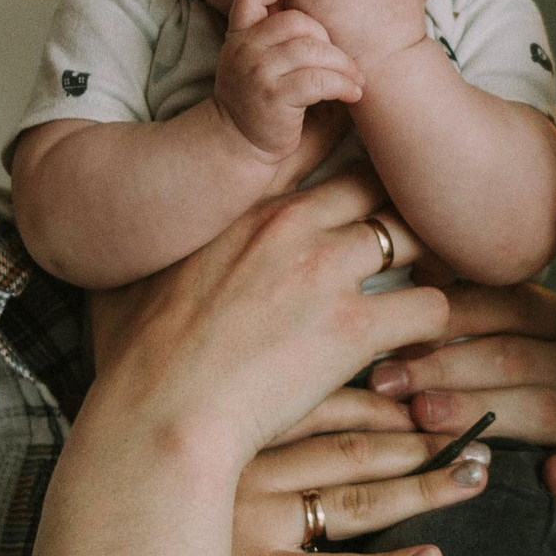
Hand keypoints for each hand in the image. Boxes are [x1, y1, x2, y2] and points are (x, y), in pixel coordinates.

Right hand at [84, 172, 442, 465]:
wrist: (157, 416)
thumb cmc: (137, 359)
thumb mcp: (132, 278)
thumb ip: (150, 243)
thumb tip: (121, 228)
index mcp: (244, 206)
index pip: (313, 139)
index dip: (349, 141)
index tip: (369, 156)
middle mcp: (291, 224)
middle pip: (378, 179)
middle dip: (401, 200)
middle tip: (418, 231)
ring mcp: (325, 271)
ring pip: (416, 234)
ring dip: (430, 259)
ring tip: (430, 284)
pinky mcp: (353, 328)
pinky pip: (430, 306)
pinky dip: (434, 325)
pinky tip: (422, 343)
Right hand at [215, 0, 364, 161]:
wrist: (238, 144)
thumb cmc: (257, 101)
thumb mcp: (254, 63)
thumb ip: (274, 39)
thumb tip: (323, 13)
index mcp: (239, 37)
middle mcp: (245, 50)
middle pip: (297, 22)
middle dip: (328, 38)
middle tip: (344, 59)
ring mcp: (258, 72)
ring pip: (312, 50)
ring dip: (343, 64)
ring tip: (356, 79)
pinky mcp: (275, 97)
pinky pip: (318, 80)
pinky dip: (342, 85)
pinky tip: (352, 94)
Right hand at [222, 388, 494, 555]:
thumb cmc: (162, 523)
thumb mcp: (195, 460)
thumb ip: (243, 428)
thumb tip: (306, 403)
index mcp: (239, 432)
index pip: (327, 402)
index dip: (387, 400)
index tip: (433, 398)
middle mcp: (249, 469)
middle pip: (353, 446)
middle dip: (419, 440)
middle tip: (476, 432)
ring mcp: (253, 522)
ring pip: (354, 499)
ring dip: (421, 489)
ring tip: (473, 480)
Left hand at [368, 284, 555, 506]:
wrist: (541, 466)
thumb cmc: (490, 393)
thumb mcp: (475, 351)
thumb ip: (446, 333)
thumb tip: (389, 322)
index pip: (504, 305)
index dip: (445, 320)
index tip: (391, 339)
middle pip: (515, 357)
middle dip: (444, 369)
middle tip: (388, 384)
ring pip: (543, 408)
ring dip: (483, 413)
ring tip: (427, 419)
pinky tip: (552, 476)